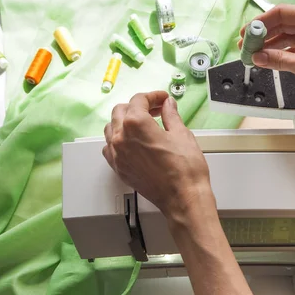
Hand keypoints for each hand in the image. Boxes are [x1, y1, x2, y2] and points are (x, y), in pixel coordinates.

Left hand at [103, 91, 213, 218]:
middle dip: (138, 106)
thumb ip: (171, 115)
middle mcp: (121, 137)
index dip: (153, 96)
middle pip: (121, 111)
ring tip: (142, 124)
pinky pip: (109, 148)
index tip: (162, 99)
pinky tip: (132, 142)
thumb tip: (168, 105)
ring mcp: (117, 154)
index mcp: (136, 124)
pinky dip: (118, 140)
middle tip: (156, 110)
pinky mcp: (119, 168)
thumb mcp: (182, 134)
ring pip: (111, 128)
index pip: (139, 100)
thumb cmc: (185, 170)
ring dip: (125, 121)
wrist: (183, 197)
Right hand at [238, 4, 294, 105]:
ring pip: (286, 37)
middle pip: (281, 24)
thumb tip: (259, 57)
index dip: (261, 23)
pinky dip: (279, 54)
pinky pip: (292, 48)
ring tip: (254, 54)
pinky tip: (268, 60)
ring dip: (269, 45)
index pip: (281, 13)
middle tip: (246, 45)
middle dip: (263, 35)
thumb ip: (278, 60)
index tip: (248, 33)